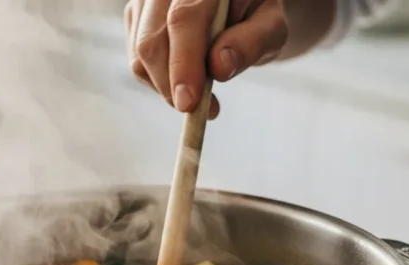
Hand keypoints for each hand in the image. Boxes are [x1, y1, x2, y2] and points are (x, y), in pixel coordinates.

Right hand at [124, 0, 288, 118]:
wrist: (239, 6)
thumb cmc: (256, 15)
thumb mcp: (271, 27)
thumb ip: (252, 42)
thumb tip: (219, 67)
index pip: (184, 19)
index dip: (183, 63)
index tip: (188, 103)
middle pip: (152, 41)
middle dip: (171, 85)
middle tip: (198, 110)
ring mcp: (146, 1)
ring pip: (140, 56)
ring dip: (167, 88)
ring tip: (202, 98)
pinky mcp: (136, 18)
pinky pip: (137, 62)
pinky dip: (160, 83)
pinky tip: (187, 82)